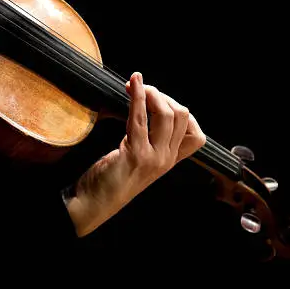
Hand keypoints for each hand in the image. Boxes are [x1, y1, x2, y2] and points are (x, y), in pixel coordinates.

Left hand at [64, 72, 206, 236]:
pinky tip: (133, 85)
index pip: (195, 134)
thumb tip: (146, 105)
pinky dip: (138, 97)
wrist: (94, 203)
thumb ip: (148, 139)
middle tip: (144, 90)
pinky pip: (141, 118)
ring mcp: (154, 158)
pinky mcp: (136, 154)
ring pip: (167, 115)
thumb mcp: (138, 159)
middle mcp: (166, 160)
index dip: (179, 111)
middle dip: (163, 96)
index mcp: (170, 161)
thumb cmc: (111, 179)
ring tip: (137, 86)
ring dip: (152, 94)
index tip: (159, 100)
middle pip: (183, 117)